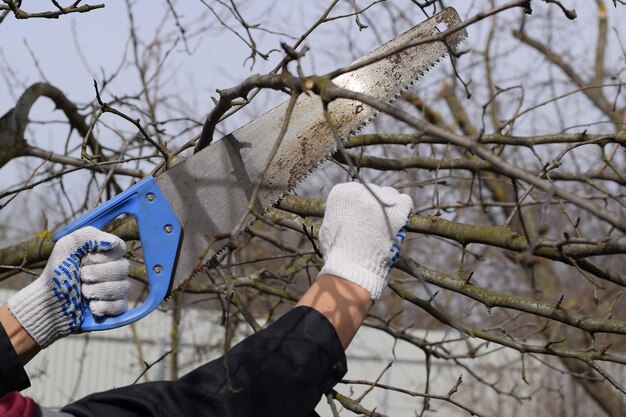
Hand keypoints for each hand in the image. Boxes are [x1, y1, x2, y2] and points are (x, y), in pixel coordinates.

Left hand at [8, 227, 129, 346]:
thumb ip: (88, 236)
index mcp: (104, 254)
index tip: (85, 259)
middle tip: (81, 276)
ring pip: (124, 287)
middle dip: (99, 273)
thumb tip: (113, 242)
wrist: (49, 305)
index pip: (120, 248)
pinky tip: (91, 306)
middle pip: (124, 267)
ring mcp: (116, 289)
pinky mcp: (115, 308)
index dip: (104, 255)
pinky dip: (104, 306)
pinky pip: (122, 305)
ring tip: (83, 292)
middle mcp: (113, 270)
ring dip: (99, 290)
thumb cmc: (57, 275)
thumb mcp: (66, 248)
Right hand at [318, 182, 412, 299]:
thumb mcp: (328, 229)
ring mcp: (379, 200)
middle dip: (375, 204)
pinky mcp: (396, 210)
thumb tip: (341, 215)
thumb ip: (337, 216)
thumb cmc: (338, 253)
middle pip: (372, 191)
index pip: (355, 189)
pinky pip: (405, 200)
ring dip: (390, 204)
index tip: (364, 212)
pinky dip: (405, 207)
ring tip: (389, 219)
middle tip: (377, 220)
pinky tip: (403, 215)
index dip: (360, 202)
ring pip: (390, 194)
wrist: (351, 266)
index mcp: (342, 193)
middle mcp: (360, 191)